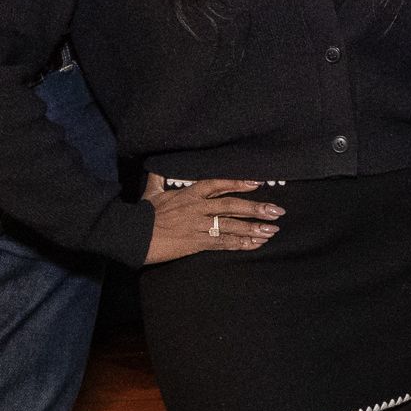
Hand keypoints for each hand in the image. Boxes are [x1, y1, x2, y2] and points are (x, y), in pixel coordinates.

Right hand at [141, 175, 284, 265]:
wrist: (134, 236)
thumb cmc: (142, 214)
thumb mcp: (151, 192)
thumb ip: (159, 179)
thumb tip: (157, 166)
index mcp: (189, 193)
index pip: (218, 184)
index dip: (238, 183)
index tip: (258, 183)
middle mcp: (198, 208)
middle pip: (232, 205)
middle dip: (256, 208)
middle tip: (277, 210)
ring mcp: (198, 226)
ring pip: (231, 225)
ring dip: (253, 228)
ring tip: (272, 230)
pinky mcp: (196, 243)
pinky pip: (223, 243)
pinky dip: (240, 243)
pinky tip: (255, 244)